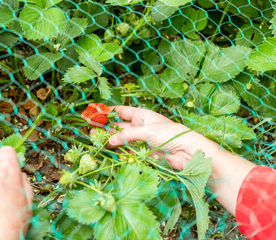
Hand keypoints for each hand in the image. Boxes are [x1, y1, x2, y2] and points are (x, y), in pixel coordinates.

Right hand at [106, 106, 256, 215]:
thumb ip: (127, 136)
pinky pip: (127, 151)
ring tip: (94, 139)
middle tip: (90, 128)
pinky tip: (108, 149)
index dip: (109, 111)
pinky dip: (118, 150)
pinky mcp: (142, 152)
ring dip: (109, 139)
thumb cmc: (170, 134)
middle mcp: (140, 126)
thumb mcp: (147, 131)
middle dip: (105, 126)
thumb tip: (109, 141)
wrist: (187, 152)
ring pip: (121, 139)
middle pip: (118, 125)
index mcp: (142, 115)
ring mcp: (140, 140)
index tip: (95, 112)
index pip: (122, 111)